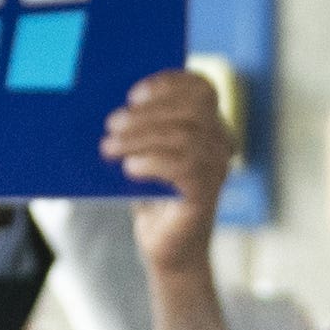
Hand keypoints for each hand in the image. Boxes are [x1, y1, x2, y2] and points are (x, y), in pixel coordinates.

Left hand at [102, 69, 232, 277]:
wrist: (165, 245)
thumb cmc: (151, 193)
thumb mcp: (144, 151)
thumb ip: (140, 128)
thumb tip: (114, 108)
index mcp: (208, 123)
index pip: (201, 87)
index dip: (170, 83)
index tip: (133, 94)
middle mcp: (220, 142)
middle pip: (193, 109)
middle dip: (148, 113)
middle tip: (112, 123)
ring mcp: (217, 167)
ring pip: (186, 136)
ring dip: (141, 137)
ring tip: (110, 147)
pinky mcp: (207, 193)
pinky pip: (186, 166)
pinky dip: (154, 162)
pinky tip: (130, 168)